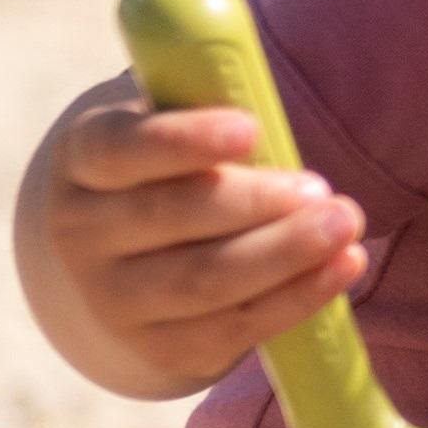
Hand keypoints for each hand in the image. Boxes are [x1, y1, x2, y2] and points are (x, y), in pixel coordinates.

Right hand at [25, 81, 364, 394]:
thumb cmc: (173, 170)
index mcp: (83, 163)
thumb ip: (206, 98)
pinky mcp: (160, 348)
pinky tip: (344, 267)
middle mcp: (81, 235)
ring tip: (346, 223)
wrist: (131, 265)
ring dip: (285, 252)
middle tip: (321, 187)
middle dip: (255, 202)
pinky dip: (297, 297)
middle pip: (171, 218)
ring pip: (205, 280)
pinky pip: (235, 327)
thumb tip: (251, 79)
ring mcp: (114, 301)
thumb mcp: (174, 124)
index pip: (121, 149)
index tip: (250, 129)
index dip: (183, 140)